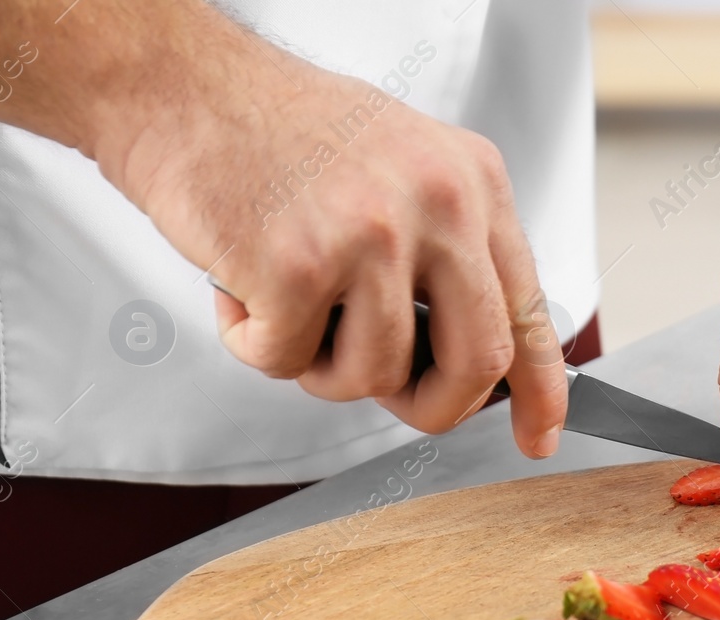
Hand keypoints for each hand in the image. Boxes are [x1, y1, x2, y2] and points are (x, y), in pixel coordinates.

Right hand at [91, 16, 567, 452]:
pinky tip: (240, 283)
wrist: (179, 83)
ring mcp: (374, 235)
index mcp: (474, 183)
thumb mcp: (405, 170)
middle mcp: (441, 205)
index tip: (538, 437)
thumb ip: (449, 253)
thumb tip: (476, 360)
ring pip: (374, 374)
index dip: (540, 390)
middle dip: (434, 405)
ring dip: (320, 366)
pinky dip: (253, 343)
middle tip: (395, 400)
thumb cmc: (280, 132)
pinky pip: (287, 362)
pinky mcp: (300, 265)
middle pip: (478, 362)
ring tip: (287, 301)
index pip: (528, 310)